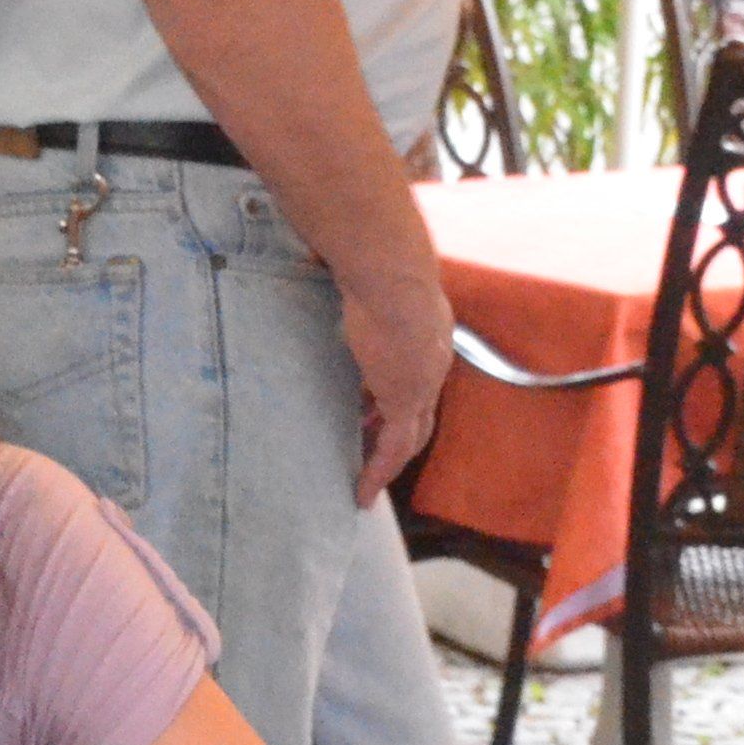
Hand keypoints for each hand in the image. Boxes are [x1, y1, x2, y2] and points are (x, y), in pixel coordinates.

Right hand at [336, 255, 456, 505]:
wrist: (392, 272)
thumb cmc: (372, 257)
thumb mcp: (359, 270)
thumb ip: (345, 272)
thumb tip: (311, 251)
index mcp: (426, 327)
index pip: (413, 371)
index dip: (392, 392)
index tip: (367, 407)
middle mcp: (432, 359)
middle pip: (420, 408)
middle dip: (396, 432)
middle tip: (369, 449)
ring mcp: (423, 382)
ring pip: (410, 434)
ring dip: (388, 459)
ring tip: (364, 481)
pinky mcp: (405, 400)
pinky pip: (393, 448)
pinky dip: (378, 472)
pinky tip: (362, 493)